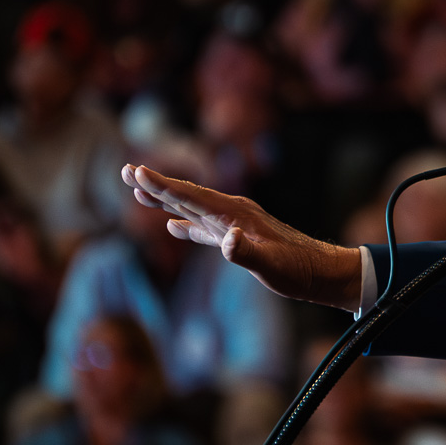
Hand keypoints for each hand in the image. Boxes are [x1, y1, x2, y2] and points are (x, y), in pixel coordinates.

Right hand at [122, 164, 361, 308]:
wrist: (321, 273)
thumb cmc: (298, 270)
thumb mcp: (272, 265)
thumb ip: (246, 253)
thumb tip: (226, 241)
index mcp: (234, 214)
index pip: (192, 197)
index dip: (163, 186)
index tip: (137, 171)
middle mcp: (231, 213)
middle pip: (186, 196)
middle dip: (155, 185)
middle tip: (125, 171)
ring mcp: (233, 225)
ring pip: (191, 209)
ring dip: (165, 200)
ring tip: (137, 192)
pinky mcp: (236, 239)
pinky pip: (203, 228)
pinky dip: (185, 224)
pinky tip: (172, 226)